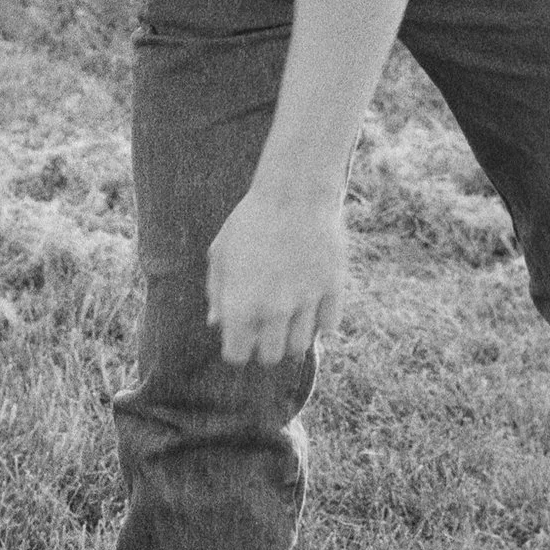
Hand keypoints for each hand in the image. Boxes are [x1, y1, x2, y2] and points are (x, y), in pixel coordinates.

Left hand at [206, 185, 346, 367]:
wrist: (294, 193)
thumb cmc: (249, 221)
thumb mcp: (220, 254)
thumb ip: (217, 293)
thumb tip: (217, 323)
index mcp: (240, 305)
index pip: (237, 355)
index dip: (238, 348)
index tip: (241, 336)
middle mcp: (273, 310)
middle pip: (271, 357)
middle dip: (265, 347)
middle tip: (266, 328)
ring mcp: (305, 301)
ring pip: (300, 346)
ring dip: (292, 338)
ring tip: (288, 318)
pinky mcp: (332, 288)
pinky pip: (328, 325)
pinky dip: (319, 322)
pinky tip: (311, 305)